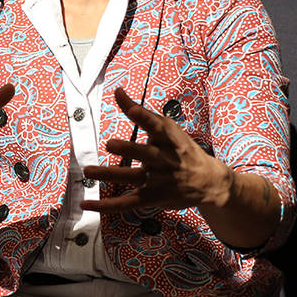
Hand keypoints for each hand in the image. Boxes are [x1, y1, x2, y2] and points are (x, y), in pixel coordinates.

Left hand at [80, 87, 230, 212]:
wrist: (210, 181)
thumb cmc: (181, 149)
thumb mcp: (168, 129)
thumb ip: (141, 112)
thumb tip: (117, 90)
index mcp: (171, 139)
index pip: (158, 126)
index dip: (144, 117)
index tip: (131, 108)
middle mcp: (166, 159)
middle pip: (147, 155)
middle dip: (130, 149)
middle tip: (110, 144)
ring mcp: (159, 180)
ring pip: (133, 178)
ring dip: (110, 175)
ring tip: (88, 171)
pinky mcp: (152, 197)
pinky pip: (126, 202)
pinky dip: (106, 205)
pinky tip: (87, 204)